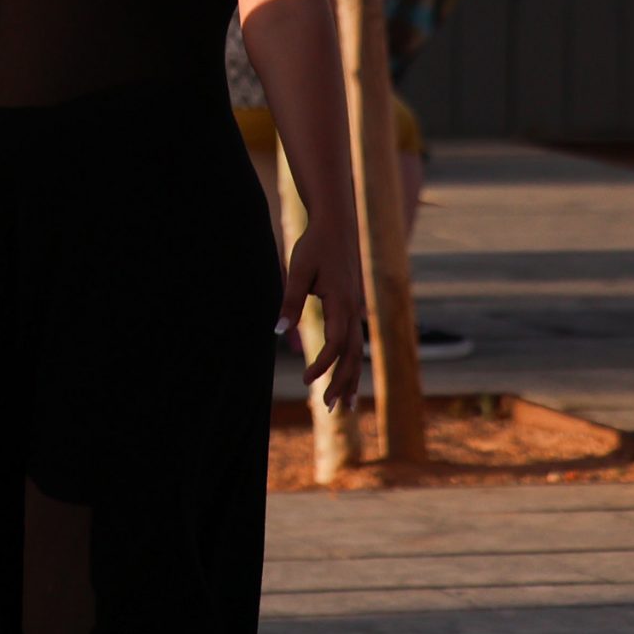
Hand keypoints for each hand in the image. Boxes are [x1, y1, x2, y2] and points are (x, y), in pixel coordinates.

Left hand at [278, 216, 365, 411]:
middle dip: (342, 382)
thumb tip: (277, 331)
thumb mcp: (298, 271)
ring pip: (357, 351)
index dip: (322, 364)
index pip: (336, 344)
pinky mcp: (352, 307)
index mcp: (342, 302)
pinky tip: (347, 377)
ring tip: (345, 406)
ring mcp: (355, 309)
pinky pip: (354, 340)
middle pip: (352, 355)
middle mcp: (353, 309)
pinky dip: (351, 362)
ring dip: (351, 378)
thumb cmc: (314, 245)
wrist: (336, 224)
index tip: (306, 380)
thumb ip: (289, 301)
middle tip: (330, 409)